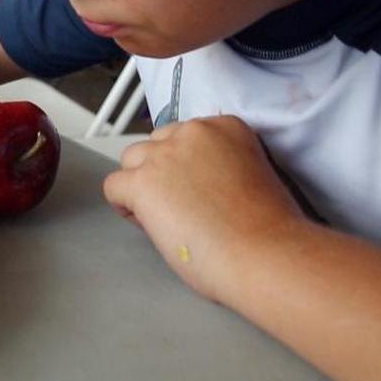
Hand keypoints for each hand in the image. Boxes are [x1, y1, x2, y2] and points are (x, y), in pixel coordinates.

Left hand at [103, 116, 307, 304]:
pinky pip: (113, 187)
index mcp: (226, 126)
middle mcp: (194, 132)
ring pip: (131, 160)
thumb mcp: (252, 175)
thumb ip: (221, 166)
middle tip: (180, 207)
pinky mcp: (143, 182)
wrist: (264, 253)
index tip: (197, 190)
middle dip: (162, 172)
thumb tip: (193, 182)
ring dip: (142, 185)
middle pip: (157, 144)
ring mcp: (166, 155)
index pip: (186, 135)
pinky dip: (125, 207)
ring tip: (164, 218)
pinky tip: (148, 226)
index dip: (187, 166)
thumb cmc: (267, 230)